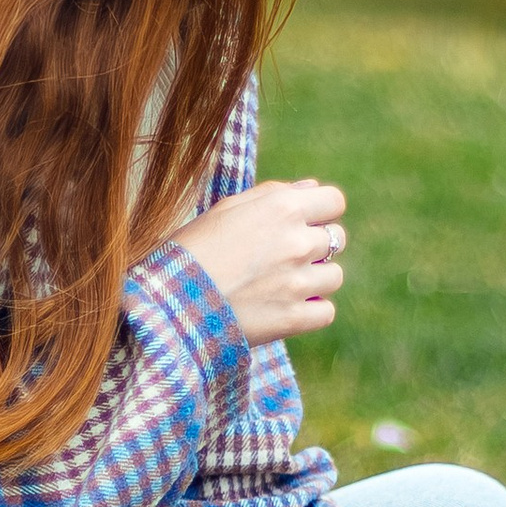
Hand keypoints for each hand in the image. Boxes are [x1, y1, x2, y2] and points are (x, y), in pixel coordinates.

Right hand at [172, 178, 348, 345]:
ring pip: (335, 276)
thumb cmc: (192, 250)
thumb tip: (310, 188)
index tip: (306, 223)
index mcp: (282, 208)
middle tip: (284, 258)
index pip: (334, 201)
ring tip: (282, 285)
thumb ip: (272, 195)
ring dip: (316, 280)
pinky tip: (286, 308)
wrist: (169, 303)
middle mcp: (297, 242)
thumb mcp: (226, 210)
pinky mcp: (294, 318)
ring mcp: (298, 282)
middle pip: (337, 238)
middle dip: (317, 245)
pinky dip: (312, 312)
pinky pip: (327, 312)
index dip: (322, 212)